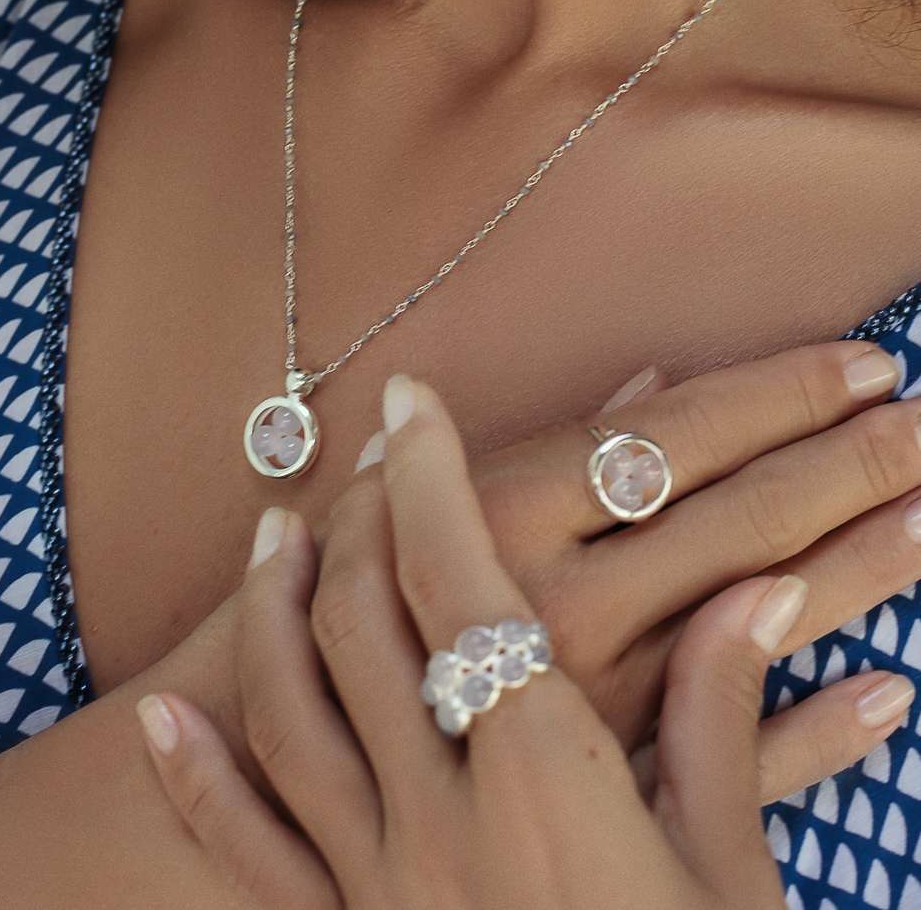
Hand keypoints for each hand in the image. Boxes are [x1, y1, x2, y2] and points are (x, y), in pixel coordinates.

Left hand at [135, 375, 866, 907]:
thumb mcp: (733, 874)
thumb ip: (726, 721)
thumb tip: (760, 594)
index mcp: (548, 786)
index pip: (461, 584)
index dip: (432, 476)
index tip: (415, 397)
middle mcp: (441, 820)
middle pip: (363, 623)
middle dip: (359, 517)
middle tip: (369, 450)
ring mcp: (375, 884)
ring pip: (291, 712)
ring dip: (272, 610)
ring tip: (275, 533)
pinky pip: (246, 854)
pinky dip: (197, 781)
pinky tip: (165, 717)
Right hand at [368, 339, 917, 799]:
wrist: (290, 737)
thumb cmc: (350, 593)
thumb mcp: (421, 495)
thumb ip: (537, 445)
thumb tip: (653, 381)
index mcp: (506, 515)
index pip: (675, 437)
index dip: (780, 393)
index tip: (864, 364)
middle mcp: (560, 602)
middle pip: (737, 515)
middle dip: (848, 459)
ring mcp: (592, 700)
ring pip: (758, 617)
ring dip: (862, 563)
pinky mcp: (601, 786)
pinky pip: (732, 761)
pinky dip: (820, 730)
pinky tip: (889, 694)